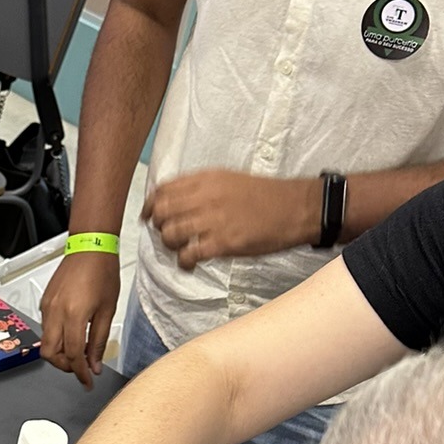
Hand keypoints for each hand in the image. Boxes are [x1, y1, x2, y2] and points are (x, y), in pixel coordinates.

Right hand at [39, 250, 120, 386]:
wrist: (90, 248)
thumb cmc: (102, 273)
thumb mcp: (108, 311)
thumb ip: (99, 341)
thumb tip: (94, 365)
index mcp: (74, 315)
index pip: (72, 355)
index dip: (80, 373)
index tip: (87, 381)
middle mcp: (55, 313)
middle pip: (51, 354)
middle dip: (65, 366)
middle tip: (82, 367)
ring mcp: (47, 308)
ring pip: (46, 343)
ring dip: (60, 353)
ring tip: (79, 350)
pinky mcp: (44, 302)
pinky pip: (46, 329)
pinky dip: (57, 338)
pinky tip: (72, 334)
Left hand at [143, 170, 320, 268]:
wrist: (295, 208)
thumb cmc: (265, 196)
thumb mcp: (228, 179)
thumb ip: (201, 188)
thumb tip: (177, 200)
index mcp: (206, 179)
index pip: (163, 189)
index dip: (150, 205)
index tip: (149, 216)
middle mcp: (206, 197)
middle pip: (161, 212)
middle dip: (158, 226)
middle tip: (167, 235)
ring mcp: (214, 220)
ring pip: (170, 234)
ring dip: (170, 246)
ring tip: (181, 250)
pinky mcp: (223, 242)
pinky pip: (189, 254)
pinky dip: (184, 263)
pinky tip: (190, 264)